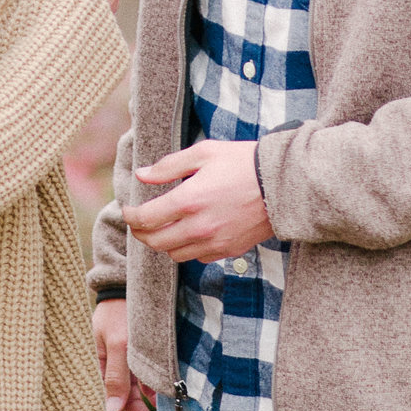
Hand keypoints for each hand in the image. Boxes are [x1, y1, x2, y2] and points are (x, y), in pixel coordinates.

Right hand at [92, 297, 154, 410]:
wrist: (130, 284)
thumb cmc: (120, 312)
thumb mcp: (117, 343)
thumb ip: (116, 375)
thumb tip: (112, 408)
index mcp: (94, 365)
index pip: (98, 401)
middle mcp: (106, 366)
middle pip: (115, 402)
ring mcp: (120, 361)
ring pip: (130, 394)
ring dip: (141, 410)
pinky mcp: (134, 355)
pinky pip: (140, 380)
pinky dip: (148, 392)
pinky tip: (157, 400)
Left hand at [123, 140, 273, 262]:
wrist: (282, 184)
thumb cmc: (243, 162)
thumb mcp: (204, 153)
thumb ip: (169, 166)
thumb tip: (141, 175)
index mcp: (189, 200)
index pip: (146, 219)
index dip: (131, 216)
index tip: (128, 210)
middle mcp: (198, 227)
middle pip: (155, 242)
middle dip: (141, 233)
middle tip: (139, 222)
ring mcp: (214, 242)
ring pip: (174, 254)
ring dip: (163, 243)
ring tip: (164, 227)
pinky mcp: (228, 251)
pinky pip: (197, 258)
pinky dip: (187, 248)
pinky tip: (190, 233)